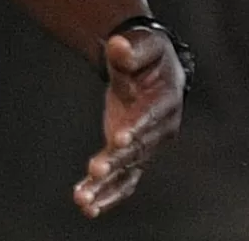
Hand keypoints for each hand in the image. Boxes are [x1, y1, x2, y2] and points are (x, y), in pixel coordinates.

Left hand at [73, 28, 184, 217]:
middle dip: (116, 160)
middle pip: (138, 149)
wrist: (157, 70)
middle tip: (95, 170)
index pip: (149, 116)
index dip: (135, 127)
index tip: (119, 139)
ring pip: (128, 171)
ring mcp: (146, 145)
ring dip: (106, 187)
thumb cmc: (148, 55)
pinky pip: (123, 179)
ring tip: (83, 199)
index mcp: (164, 100)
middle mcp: (159, 129)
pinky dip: (106, 194)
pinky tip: (86, 205)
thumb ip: (132, 48)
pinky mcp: (133, 155)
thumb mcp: (143, 43)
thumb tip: (119, 46)